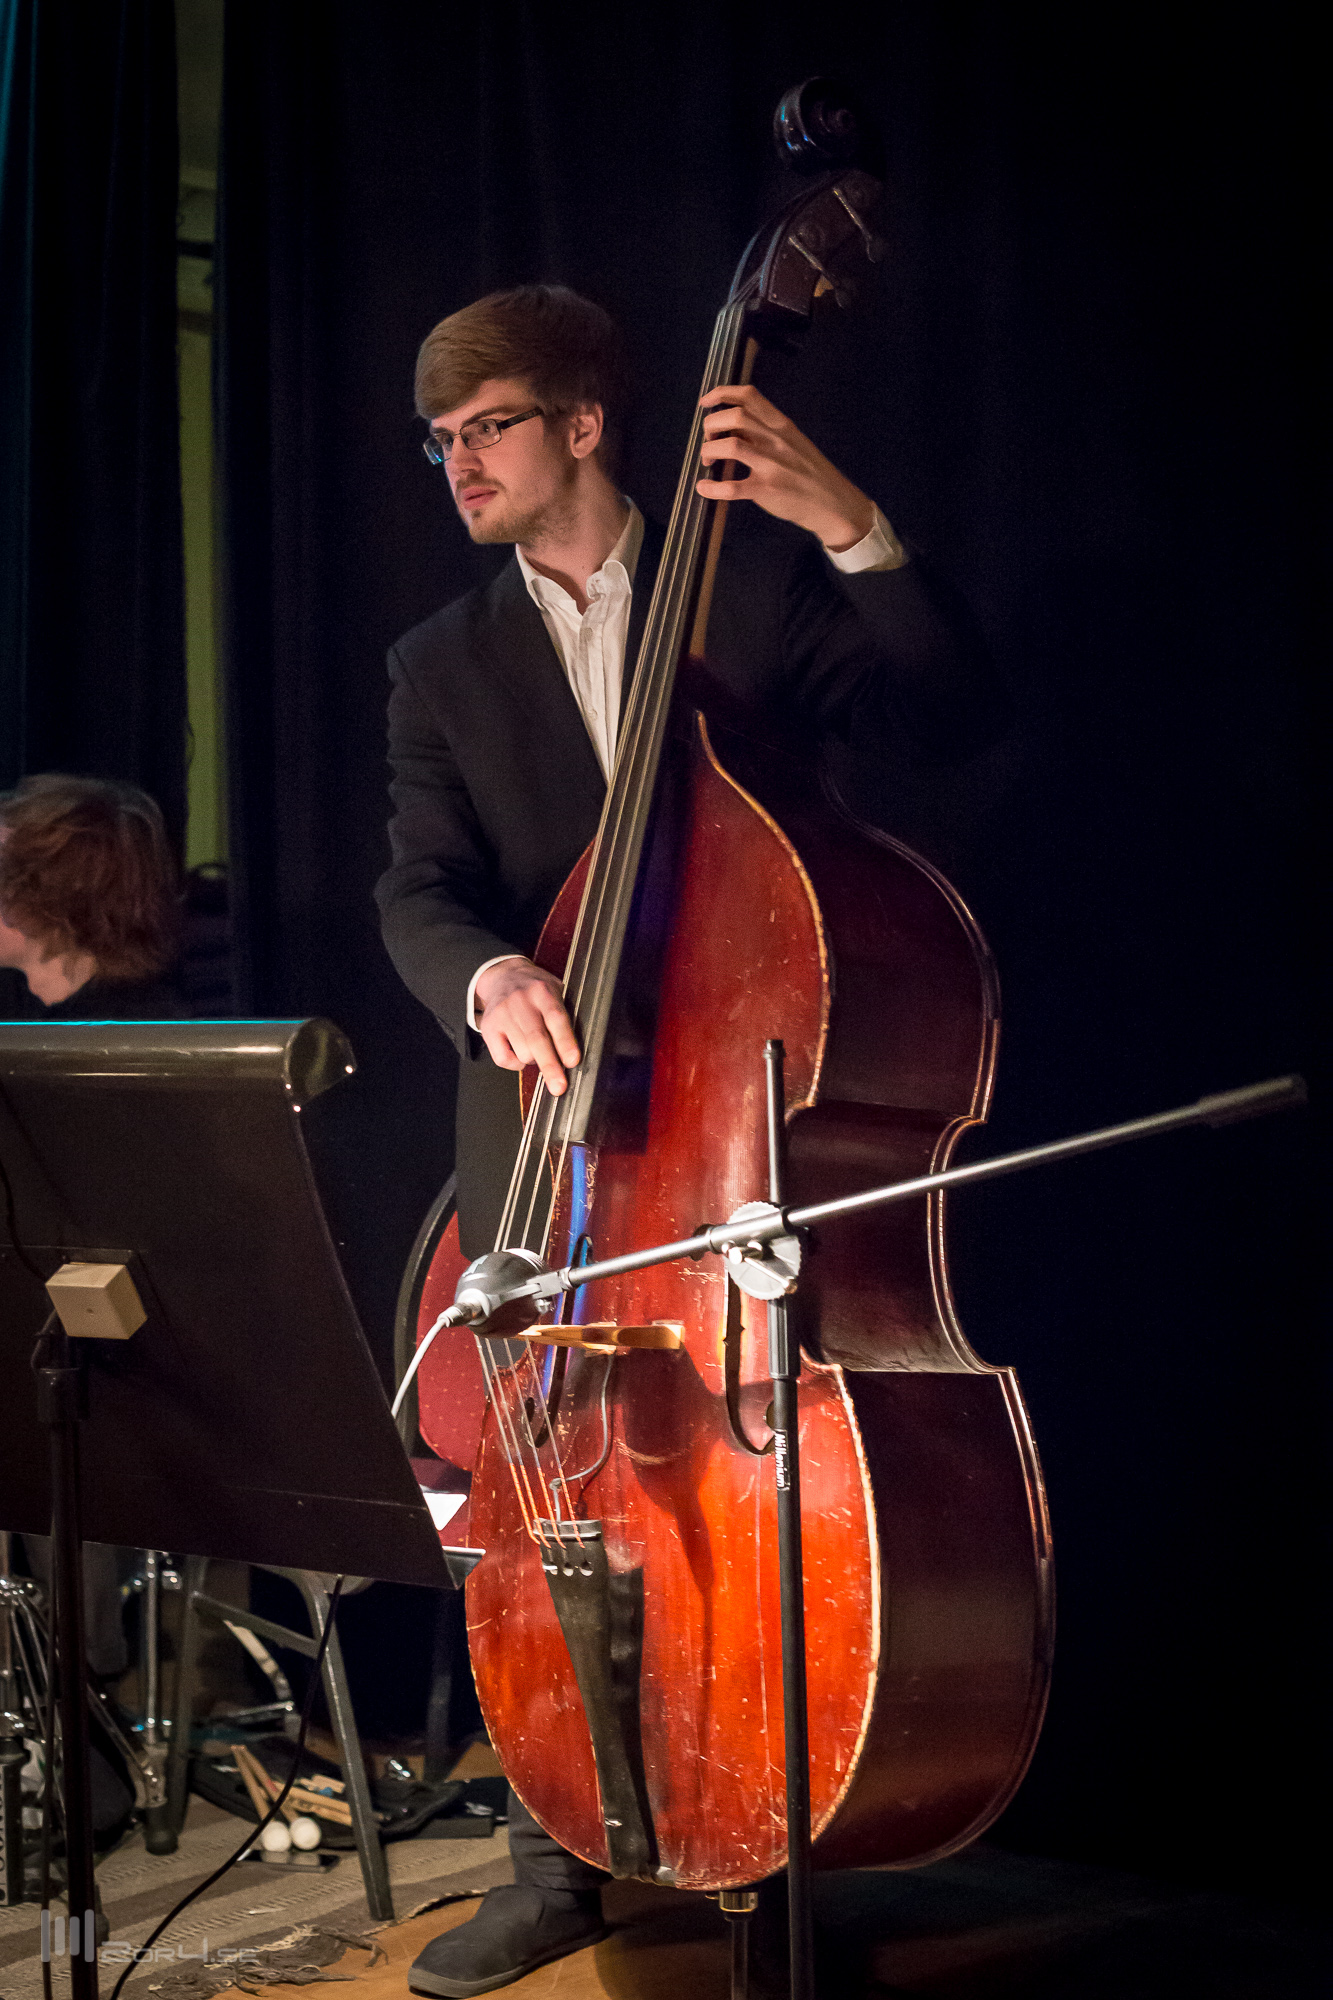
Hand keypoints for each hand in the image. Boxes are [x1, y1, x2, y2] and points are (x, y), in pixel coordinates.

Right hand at [474, 957, 580, 1094]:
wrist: (503, 976)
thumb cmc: (536, 990)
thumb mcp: (556, 990)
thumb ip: (564, 1015)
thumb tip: (575, 1053)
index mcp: (543, 992)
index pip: (556, 1018)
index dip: (565, 1042)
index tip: (572, 1061)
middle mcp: (521, 1002)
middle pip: (536, 1039)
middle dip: (550, 1066)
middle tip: (559, 1087)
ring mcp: (503, 1014)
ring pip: (521, 1052)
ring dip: (534, 1060)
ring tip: (537, 1050)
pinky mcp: (489, 1027)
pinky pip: (502, 1058)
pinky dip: (515, 1064)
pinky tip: (520, 1054)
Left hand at [696, 384, 874, 550]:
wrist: (833, 503)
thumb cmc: (809, 473)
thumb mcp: (792, 442)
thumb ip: (765, 431)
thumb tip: (732, 425)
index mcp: (781, 425)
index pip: (748, 396)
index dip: (721, 394)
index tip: (706, 403)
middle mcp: (776, 440)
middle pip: (734, 416)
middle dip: (711, 424)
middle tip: (708, 439)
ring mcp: (772, 465)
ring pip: (731, 446)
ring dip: (709, 450)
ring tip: (708, 461)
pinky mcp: (767, 490)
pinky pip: (732, 487)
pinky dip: (712, 488)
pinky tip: (704, 488)